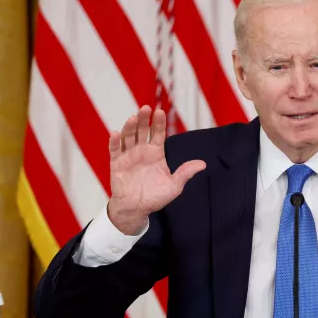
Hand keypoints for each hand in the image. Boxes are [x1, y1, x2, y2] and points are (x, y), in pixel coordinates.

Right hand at [108, 106, 205, 234]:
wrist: (137, 209)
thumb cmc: (156, 197)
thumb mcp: (174, 186)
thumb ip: (185, 173)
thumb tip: (203, 164)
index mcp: (156, 153)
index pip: (157, 133)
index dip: (158, 123)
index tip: (160, 111)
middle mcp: (142, 151)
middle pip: (142, 130)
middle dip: (144, 119)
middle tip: (146, 108)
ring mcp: (128, 156)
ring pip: (128, 137)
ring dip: (130, 127)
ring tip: (133, 118)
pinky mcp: (117, 163)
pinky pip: (115, 150)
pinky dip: (114, 142)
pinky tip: (115, 133)